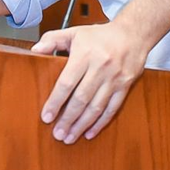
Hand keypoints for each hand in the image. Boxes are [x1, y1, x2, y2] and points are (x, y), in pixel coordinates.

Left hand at [31, 22, 149, 143]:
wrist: (133, 33)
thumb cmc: (101, 35)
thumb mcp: (75, 32)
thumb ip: (52, 39)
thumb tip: (35, 50)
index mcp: (85, 54)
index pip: (67, 82)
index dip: (56, 101)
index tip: (46, 117)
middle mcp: (101, 67)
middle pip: (81, 99)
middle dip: (68, 119)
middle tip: (57, 134)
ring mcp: (114, 78)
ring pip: (96, 107)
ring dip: (82, 125)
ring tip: (69, 137)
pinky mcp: (125, 86)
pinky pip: (112, 108)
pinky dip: (101, 123)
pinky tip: (90, 132)